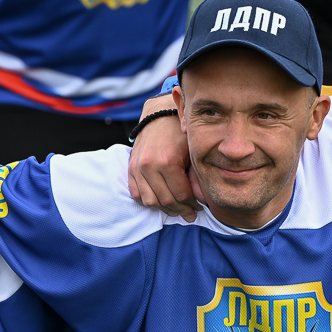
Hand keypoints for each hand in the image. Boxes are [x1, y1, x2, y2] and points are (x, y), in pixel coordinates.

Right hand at [125, 93, 197, 220]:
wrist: (160, 117)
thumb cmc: (180, 133)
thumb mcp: (193, 152)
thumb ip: (196, 178)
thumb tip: (201, 201)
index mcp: (168, 161)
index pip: (181, 194)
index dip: (192, 205)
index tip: (199, 208)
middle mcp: (149, 166)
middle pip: (166, 200)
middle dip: (180, 210)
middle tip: (190, 214)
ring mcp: (137, 168)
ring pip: (150, 201)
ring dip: (164, 208)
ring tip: (176, 209)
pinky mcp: (130, 169)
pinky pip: (136, 194)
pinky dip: (148, 201)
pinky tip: (160, 201)